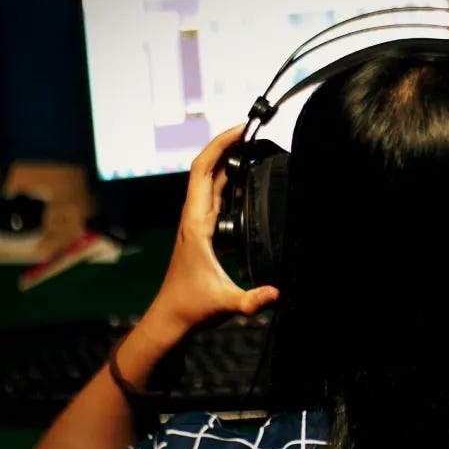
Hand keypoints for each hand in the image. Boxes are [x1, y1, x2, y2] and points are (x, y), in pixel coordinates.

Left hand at [143, 124, 278, 337]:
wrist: (171, 318)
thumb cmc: (191, 307)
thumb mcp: (225, 303)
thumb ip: (252, 300)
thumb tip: (277, 293)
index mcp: (196, 224)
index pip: (203, 172)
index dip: (219, 146)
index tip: (239, 130)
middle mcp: (194, 218)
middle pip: (205, 169)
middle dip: (225, 145)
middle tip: (250, 130)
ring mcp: (196, 223)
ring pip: (209, 181)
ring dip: (226, 160)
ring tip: (250, 146)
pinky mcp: (202, 231)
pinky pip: (214, 195)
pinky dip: (228, 180)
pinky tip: (245, 179)